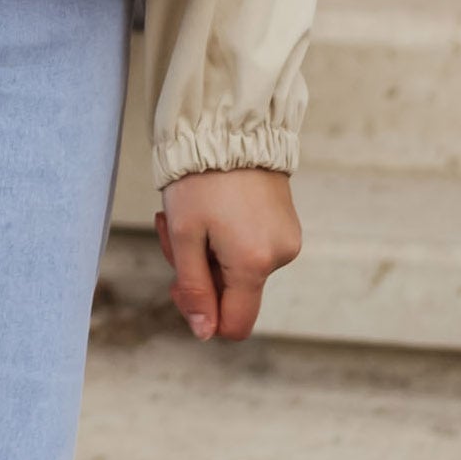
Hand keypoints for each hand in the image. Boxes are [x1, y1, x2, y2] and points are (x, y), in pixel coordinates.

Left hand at [155, 167, 299, 343]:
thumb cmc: (200, 179)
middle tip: (173, 234)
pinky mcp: (286, 224)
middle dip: (199, 273)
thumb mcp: (184, 235)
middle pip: (233, 294)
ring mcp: (287, 240)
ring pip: (240, 271)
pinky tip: (213, 209)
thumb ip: (194, 287)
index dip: (203, 316)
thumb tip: (205, 332)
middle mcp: (279, 256)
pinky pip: (252, 250)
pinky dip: (226, 239)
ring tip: (192, 215)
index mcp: (253, 264)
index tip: (181, 283)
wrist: (230, 127)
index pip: (234, 325)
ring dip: (209, 252)